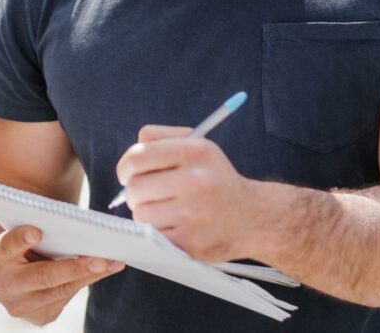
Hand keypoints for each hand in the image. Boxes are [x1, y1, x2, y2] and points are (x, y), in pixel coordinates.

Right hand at [0, 225, 123, 324]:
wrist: (14, 274)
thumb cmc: (24, 243)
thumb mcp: (22, 230)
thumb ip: (37, 226)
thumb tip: (75, 225)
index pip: (7, 245)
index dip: (21, 238)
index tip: (37, 232)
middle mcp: (2, 286)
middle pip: (43, 276)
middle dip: (74, 268)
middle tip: (100, 259)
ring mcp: (20, 306)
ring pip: (60, 290)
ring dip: (90, 276)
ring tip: (113, 263)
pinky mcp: (38, 317)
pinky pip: (66, 299)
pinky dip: (85, 282)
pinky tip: (102, 271)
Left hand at [116, 125, 268, 261]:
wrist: (254, 217)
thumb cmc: (216, 180)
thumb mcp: (199, 147)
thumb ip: (161, 140)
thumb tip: (130, 158)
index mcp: (195, 151)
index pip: (139, 156)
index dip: (125, 167)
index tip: (127, 175)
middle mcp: (196, 180)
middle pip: (136, 187)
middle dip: (135, 193)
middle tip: (148, 195)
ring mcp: (194, 213)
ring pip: (141, 214)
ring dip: (146, 213)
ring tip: (165, 210)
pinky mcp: (191, 241)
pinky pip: (153, 235)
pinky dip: (157, 232)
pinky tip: (174, 225)